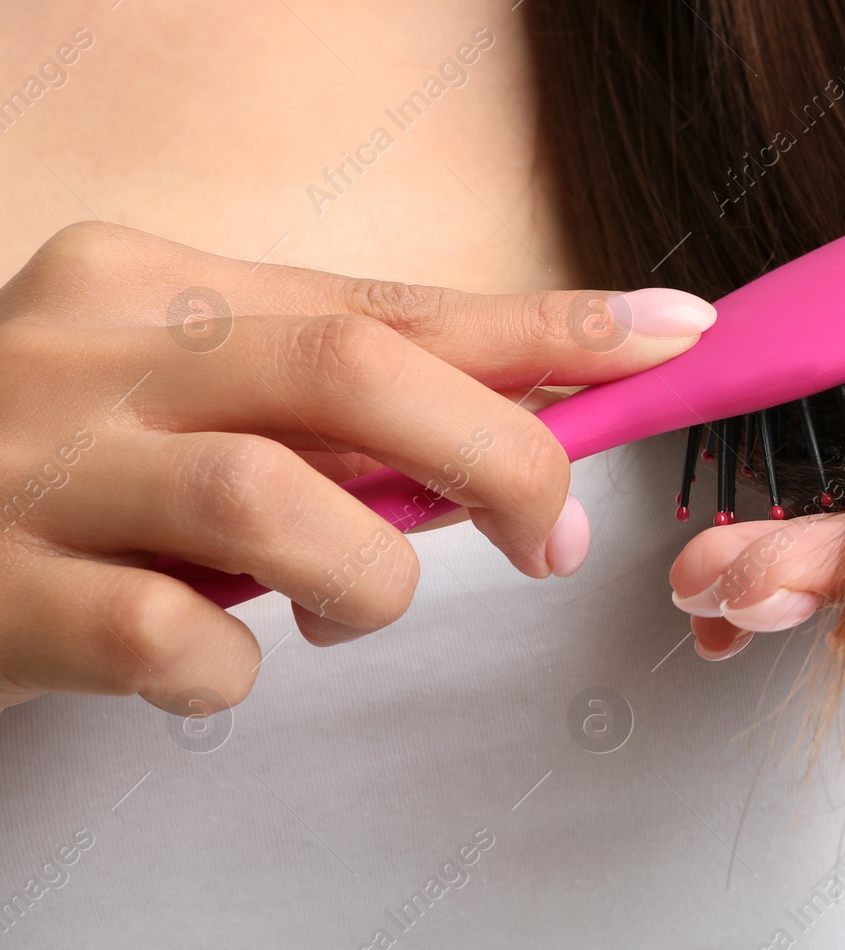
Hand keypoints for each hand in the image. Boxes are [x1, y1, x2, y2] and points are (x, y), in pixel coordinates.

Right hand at [0, 222, 713, 712]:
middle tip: (550, 535)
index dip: (549, 326)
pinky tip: (219, 660)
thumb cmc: (55, 465)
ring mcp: (33, 469)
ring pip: (275, 501)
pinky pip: (168, 638)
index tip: (674, 337)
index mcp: (156, 283)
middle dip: (500, 454)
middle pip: (355, 372)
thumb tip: (525, 411)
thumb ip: (326, 402)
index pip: (393, 297)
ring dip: (367, 576)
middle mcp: (96, 352)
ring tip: (352, 608)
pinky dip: (236, 667)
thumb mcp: (184, 393)